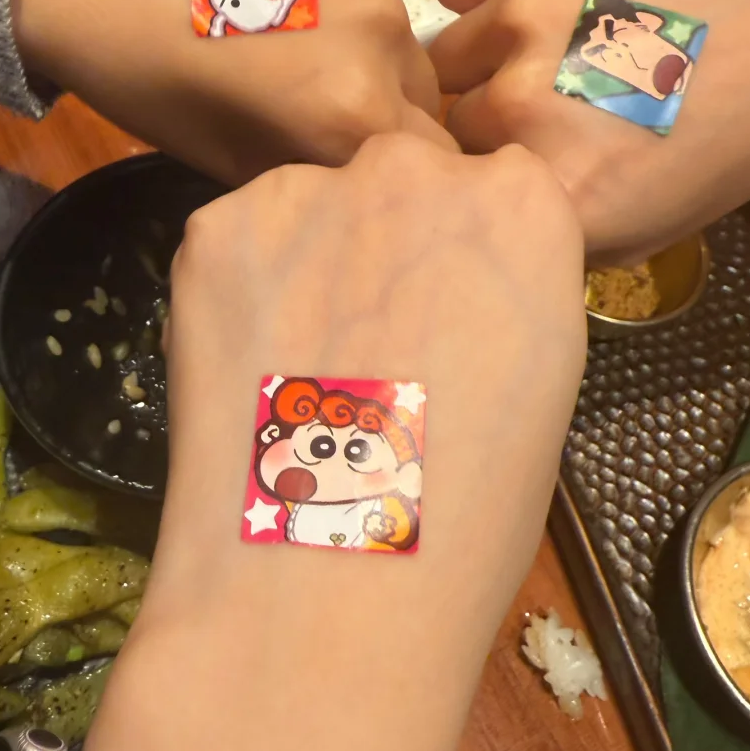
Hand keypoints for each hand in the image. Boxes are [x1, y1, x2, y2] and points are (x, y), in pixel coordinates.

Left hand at [12, 0, 448, 182]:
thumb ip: (309, 173)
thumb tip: (350, 176)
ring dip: (358, 29)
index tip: (359, 160)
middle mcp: (381, 25)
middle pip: (419, 83)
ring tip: (281, 22)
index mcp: (351, 107)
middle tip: (312, 94)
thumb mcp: (221, 159)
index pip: (427, 157)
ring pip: (391, 13)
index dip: (393, 167)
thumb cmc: (135, 73)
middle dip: (384, 100)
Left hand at [85, 136, 585, 750]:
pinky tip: (250, 365)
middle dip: (389, 237)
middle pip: (402, 177)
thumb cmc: (468, 516)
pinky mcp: (212, 230)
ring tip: (297, 364)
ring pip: (312, 204)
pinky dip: (244, 286)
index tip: (446, 311)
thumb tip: (447, 287)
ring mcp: (305, 191)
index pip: (498, 188)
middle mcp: (414, 168)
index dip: (466, 256)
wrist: (327, 582)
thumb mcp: (537, 381)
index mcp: (524, 205)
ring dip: (311, 257)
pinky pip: (241, 239)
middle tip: (366, 338)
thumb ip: (500, 293)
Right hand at [429, 0, 749, 260]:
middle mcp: (519, 110)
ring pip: (446, 54)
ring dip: (480, 57)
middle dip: (484, 118)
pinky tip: (527, 2)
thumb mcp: (647, 230)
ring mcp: (523, 19)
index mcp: (549, 192)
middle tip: (541, 104)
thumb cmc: (729, 135)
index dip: (484, 178)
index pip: (458, 194)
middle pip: (449, 122)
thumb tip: (499, 220)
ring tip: (541, 49)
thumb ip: (556, 238)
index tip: (513, 164)